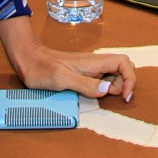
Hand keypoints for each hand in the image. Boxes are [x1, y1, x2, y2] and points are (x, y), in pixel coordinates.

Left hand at [0, 15, 134, 99]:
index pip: (124, 63)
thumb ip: (85, 84)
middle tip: (112, 97)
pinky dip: (104, 87)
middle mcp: (95, 63)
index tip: (124, 95)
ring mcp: (90, 68)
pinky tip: (94, 94)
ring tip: (100, 96)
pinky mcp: (84, 73)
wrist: (28, 60)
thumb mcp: (61, 79)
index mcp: (94, 62)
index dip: (130, 78)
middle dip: (124, 83)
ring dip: (114, 86)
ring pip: (114, 74)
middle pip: (123, 68)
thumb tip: (107, 90)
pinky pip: (102, 78)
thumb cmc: (42, 69)